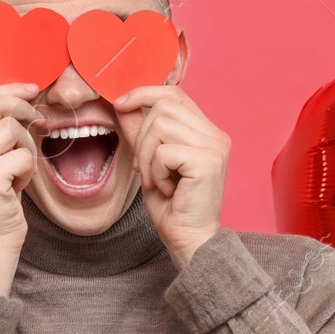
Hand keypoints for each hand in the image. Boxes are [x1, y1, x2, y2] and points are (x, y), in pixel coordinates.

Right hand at [0, 83, 42, 293]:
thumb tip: (20, 94)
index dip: (8, 89)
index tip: (31, 90)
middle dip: (23, 108)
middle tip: (39, 120)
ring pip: (12, 128)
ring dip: (27, 146)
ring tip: (21, 167)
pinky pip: (23, 155)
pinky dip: (29, 169)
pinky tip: (18, 185)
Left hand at [112, 84, 228, 266]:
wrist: (189, 239)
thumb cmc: (171, 205)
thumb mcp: (149, 162)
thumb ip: (140, 132)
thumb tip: (122, 104)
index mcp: (205, 131)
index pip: (175, 93)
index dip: (144, 93)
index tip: (120, 104)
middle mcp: (215, 134)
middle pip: (163, 106)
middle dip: (141, 136)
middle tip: (144, 168)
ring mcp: (214, 146)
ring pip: (159, 124)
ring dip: (146, 156)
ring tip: (156, 180)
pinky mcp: (207, 161)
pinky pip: (163, 151)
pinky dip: (154, 172)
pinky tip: (166, 189)